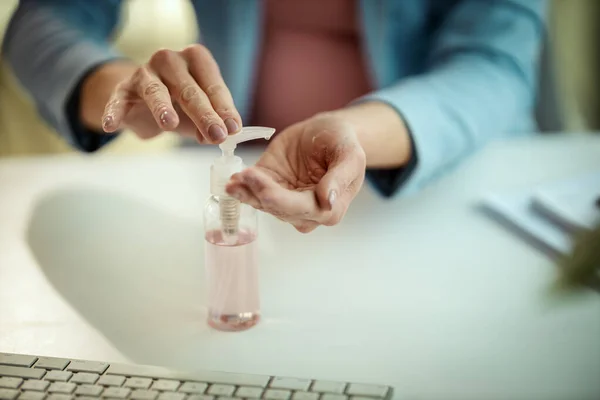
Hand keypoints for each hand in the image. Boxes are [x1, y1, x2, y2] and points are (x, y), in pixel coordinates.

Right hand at [101, 45, 241, 142]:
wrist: (141, 100)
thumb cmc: (180, 103)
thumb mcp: (200, 113)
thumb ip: (212, 123)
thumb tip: (220, 136)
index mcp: (196, 59)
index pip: (213, 85)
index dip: (224, 109)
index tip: (233, 129)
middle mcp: (170, 59)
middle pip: (189, 89)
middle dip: (204, 114)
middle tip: (216, 135)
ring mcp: (144, 72)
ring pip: (156, 92)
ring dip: (163, 108)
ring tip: (170, 124)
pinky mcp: (123, 89)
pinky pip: (118, 101)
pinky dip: (114, 112)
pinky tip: (110, 125)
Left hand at [225, 113, 365, 232]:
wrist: (326, 130)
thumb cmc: (342, 142)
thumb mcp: (350, 154)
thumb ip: (340, 178)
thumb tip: (328, 202)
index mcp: (329, 208)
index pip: (302, 210)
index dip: (280, 199)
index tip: (263, 186)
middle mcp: (305, 212)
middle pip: (279, 208)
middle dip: (260, 193)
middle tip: (244, 177)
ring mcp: (285, 202)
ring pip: (263, 203)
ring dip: (247, 192)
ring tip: (235, 180)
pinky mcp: (269, 188)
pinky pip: (253, 193)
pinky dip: (242, 188)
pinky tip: (233, 180)